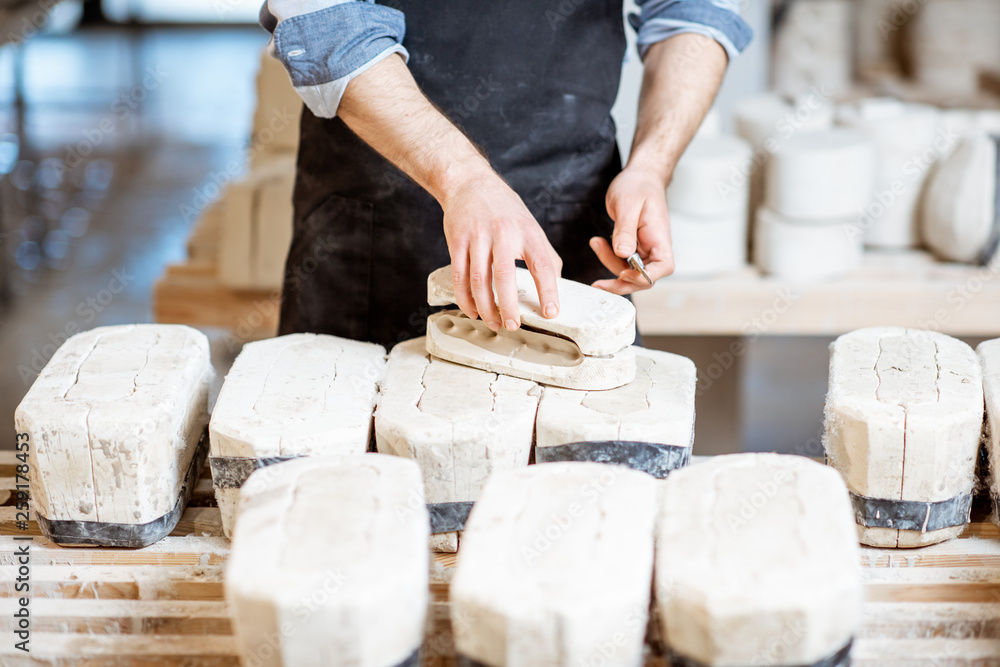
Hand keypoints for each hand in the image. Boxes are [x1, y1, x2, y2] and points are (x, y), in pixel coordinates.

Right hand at [441, 172, 561, 330]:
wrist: (469, 182)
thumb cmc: (503, 208)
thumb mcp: (530, 225)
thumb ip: (544, 253)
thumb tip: (556, 284)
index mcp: (528, 232)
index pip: (542, 265)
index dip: (548, 291)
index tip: (551, 313)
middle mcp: (503, 233)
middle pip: (505, 276)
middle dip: (509, 306)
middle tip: (513, 325)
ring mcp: (478, 237)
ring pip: (479, 281)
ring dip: (486, 307)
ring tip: (493, 322)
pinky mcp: (457, 241)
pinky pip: (460, 276)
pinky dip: (465, 298)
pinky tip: (472, 309)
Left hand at [591, 166, 674, 294]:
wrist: (640, 176)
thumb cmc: (638, 185)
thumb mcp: (627, 204)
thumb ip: (625, 230)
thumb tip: (623, 253)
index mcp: (659, 237)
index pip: (663, 267)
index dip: (645, 277)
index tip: (624, 273)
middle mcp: (655, 247)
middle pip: (643, 277)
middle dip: (620, 281)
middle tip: (598, 283)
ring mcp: (645, 249)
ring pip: (629, 272)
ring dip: (609, 264)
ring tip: (596, 243)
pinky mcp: (634, 248)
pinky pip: (622, 262)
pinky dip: (608, 257)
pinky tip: (598, 243)